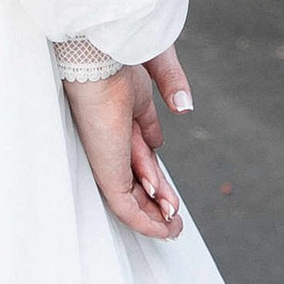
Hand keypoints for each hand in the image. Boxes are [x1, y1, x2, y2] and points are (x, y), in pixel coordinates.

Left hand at [64, 55, 187, 240]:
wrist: (99, 54)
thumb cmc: (121, 53)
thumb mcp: (155, 69)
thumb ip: (171, 86)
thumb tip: (183, 109)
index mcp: (122, 114)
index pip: (140, 151)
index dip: (155, 171)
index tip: (167, 187)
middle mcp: (112, 138)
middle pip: (137, 174)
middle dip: (157, 195)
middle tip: (173, 214)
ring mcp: (108, 155)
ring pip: (131, 194)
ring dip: (154, 214)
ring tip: (173, 230)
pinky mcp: (107, 168)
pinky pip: (125, 204)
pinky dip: (146, 220)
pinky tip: (163, 228)